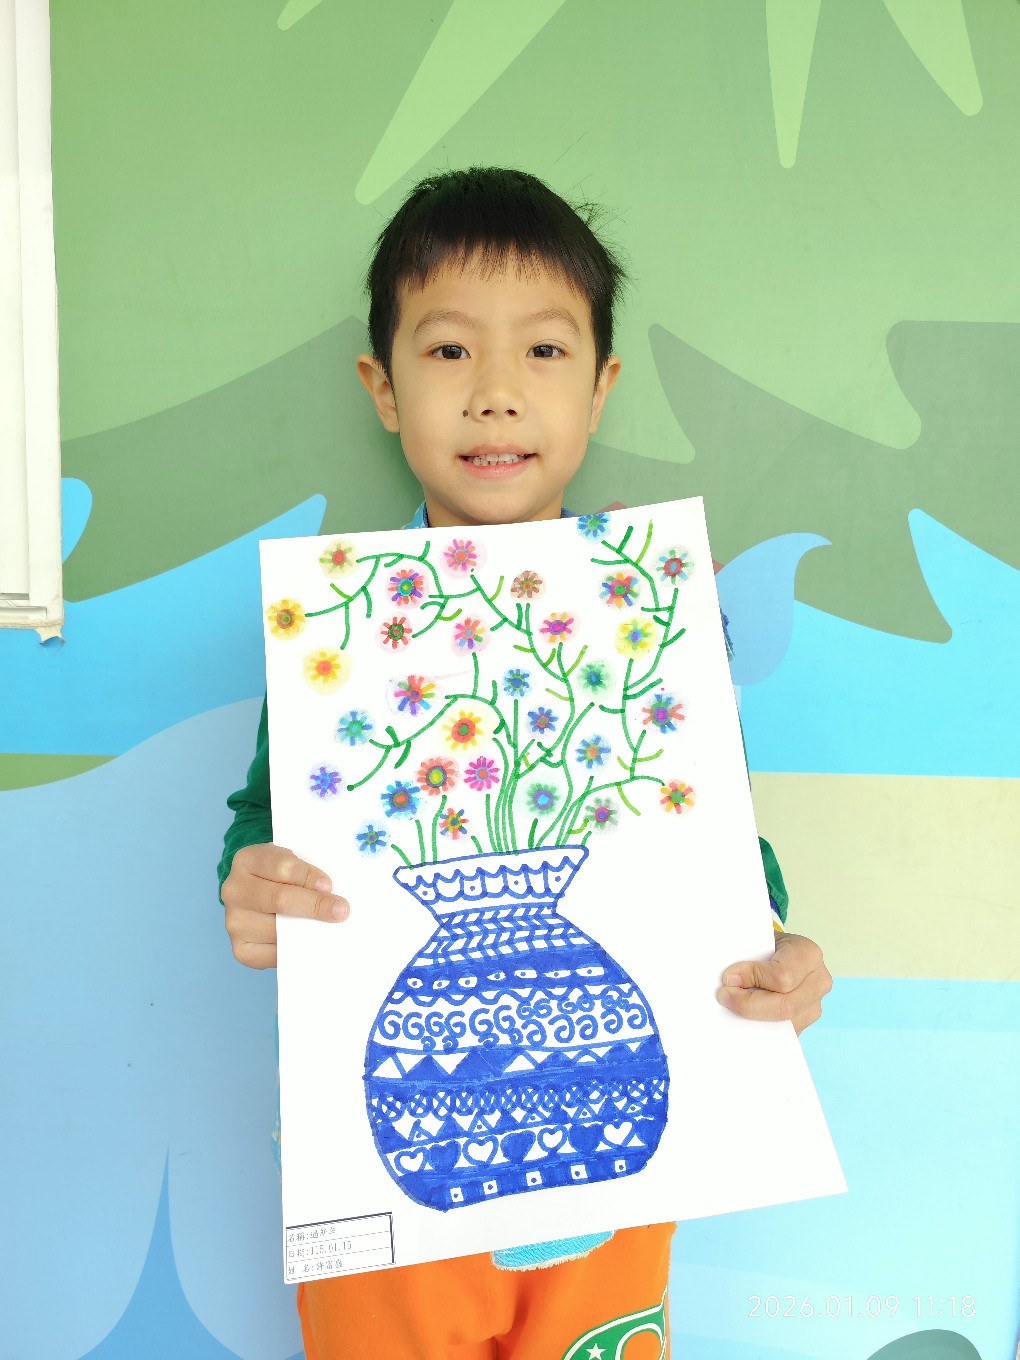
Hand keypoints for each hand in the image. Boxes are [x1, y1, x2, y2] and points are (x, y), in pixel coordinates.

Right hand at [221, 842, 349, 969]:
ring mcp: (234, 921)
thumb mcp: (291, 861)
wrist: (257, 895)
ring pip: (278, 930)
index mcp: (247, 860)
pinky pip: (272, 955)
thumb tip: (331, 896)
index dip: (308, 876)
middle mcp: (234, 890)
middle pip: (279, 899)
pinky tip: (311, 943)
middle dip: (315, 905)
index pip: (282, 866)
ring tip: (329, 928)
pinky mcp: (241, 949)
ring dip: (308, 930)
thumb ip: (307, 872)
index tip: (328, 885)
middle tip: (341, 910)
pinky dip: (296, 950)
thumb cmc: (281, 877)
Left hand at [716, 932, 831, 1035]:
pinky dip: (761, 1027)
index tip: (728, 978)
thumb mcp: (757, 940)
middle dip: (749, 1005)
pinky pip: (783, 1033)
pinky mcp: (806, 1022)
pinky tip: (744, 1019)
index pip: (782, 976)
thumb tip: (730, 982)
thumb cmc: (766, 945)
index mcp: (808, 954)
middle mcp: (818, 981)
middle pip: (785, 1006)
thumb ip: (745, 956)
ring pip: (784, 1024)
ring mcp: (815, 1005)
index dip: (752, 979)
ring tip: (733, 1006)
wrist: (779, 952)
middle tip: (724, 997)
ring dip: (754, 1018)